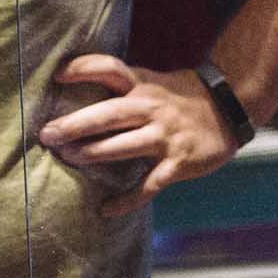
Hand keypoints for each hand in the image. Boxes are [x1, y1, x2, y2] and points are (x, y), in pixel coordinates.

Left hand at [37, 56, 242, 218]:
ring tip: (69, 159)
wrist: (229, 110)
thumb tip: (76, 90)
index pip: (110, 69)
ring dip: (94, 154)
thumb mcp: (152, 82)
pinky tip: (106, 209)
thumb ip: (121, 87)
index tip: (58, 76)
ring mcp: (165, 136)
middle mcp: (151, 108)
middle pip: (109, 113)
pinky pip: (148, 185)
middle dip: (76, 124)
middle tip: (48, 134)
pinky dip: (127, 200)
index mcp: (142, 85)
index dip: (84, 69)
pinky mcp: (177, 163)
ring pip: (124, 147)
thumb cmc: (179, 97)